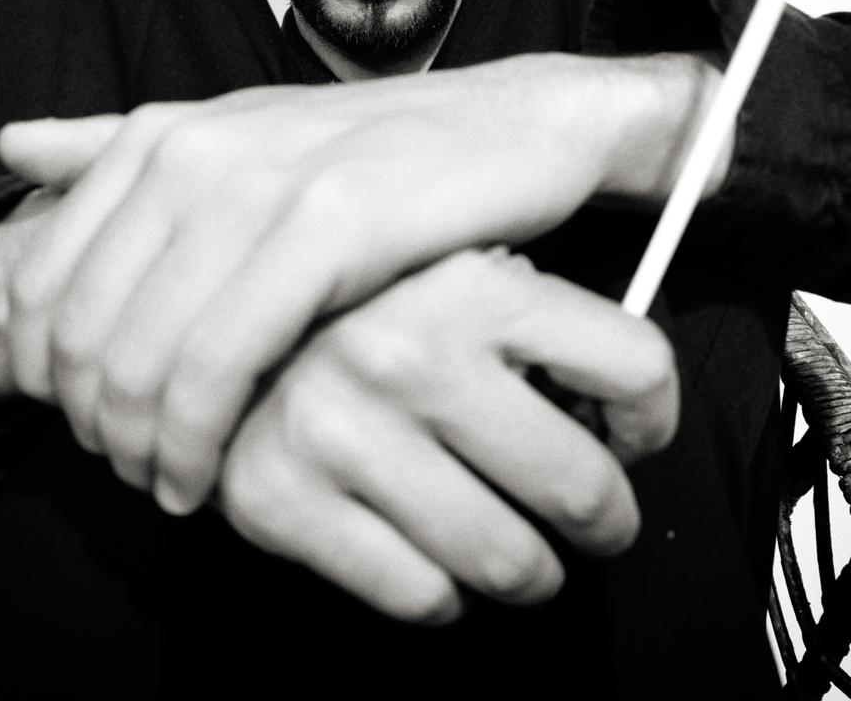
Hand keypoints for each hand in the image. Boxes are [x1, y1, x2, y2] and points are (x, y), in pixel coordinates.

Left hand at [0, 52, 712, 514]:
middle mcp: (196, 150)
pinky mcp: (329, 225)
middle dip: (91, 426)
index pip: (44, 283)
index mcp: (164, 133)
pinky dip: (199, 439)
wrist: (516, 129)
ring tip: (172, 484)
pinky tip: (214, 474)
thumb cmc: (376, 156)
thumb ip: (119, 144)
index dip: (45, 380)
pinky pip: (221, 362)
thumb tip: (11, 141)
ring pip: (142, 356)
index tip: (93, 425)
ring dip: (141, 449)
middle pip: (80, 332)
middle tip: (132, 470)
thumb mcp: (241, 138)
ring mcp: (261, 184)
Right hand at [217, 247, 677, 621]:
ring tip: (524, 555)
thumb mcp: (448, 256)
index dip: (651, 417)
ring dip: (531, 571)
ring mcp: (340, 428)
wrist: (198, 309)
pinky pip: (419, 595)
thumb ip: (533, 305)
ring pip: (508, 559)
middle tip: (593, 518)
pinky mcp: (282, 498)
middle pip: (582, 486)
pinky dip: (442, 594)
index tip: (632, 437)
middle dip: (602, 518)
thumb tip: (631, 399)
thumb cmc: (353, 293)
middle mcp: (407, 350)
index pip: (635, 366)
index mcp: (468, 280)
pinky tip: (433, 558)